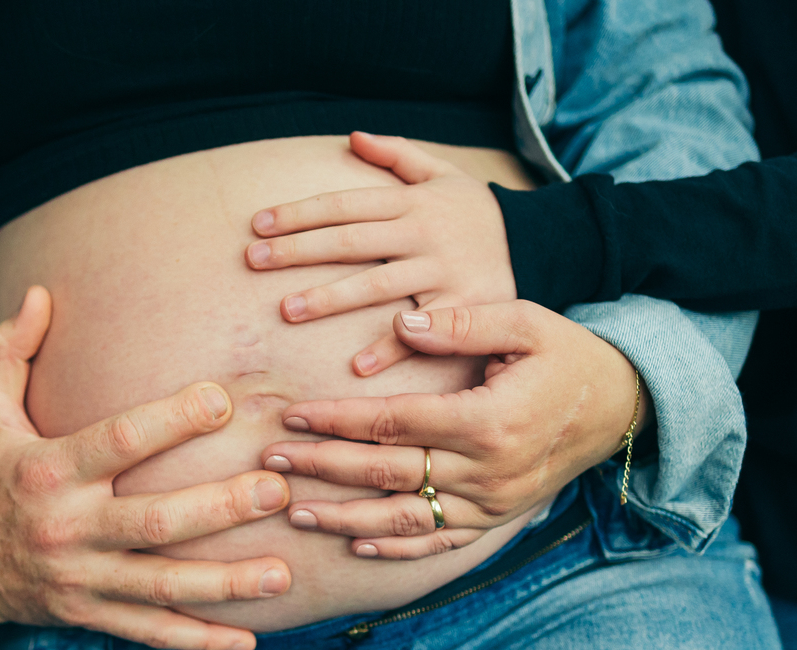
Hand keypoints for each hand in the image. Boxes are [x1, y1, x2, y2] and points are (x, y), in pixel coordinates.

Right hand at [0, 287, 292, 649]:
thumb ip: (12, 351)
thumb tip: (41, 292)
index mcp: (48, 471)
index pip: (118, 441)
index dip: (172, 420)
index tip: (223, 401)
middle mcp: (69, 528)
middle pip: (154, 521)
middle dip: (220, 507)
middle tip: (275, 489)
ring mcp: (82, 578)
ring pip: (162, 585)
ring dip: (225, 583)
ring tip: (281, 574)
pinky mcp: (88, 613)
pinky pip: (149, 631)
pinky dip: (197, 637)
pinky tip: (246, 639)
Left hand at [246, 131, 516, 375]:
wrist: (543, 245)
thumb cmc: (480, 214)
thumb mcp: (446, 175)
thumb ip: (400, 155)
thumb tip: (353, 136)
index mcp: (412, 202)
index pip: (345, 203)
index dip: (300, 212)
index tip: (258, 225)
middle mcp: (423, 233)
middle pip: (351, 240)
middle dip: (299, 249)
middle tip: (253, 261)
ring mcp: (443, 270)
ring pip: (377, 283)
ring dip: (330, 297)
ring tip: (287, 310)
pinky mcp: (463, 306)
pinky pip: (421, 329)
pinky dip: (391, 346)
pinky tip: (356, 366)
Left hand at [260, 301, 650, 559]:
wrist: (620, 407)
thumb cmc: (567, 357)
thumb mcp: (526, 324)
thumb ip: (463, 324)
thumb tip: (402, 322)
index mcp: (488, 420)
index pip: (393, 422)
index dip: (337, 418)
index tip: (292, 412)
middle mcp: (486, 471)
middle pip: (387, 473)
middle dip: (323, 467)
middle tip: (271, 463)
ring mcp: (492, 504)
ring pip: (405, 517)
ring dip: (345, 516)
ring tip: (296, 510)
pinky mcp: (497, 520)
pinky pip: (440, 543)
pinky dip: (397, 546)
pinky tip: (357, 541)